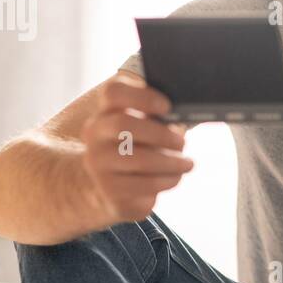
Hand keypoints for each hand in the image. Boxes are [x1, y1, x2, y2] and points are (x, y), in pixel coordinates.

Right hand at [80, 74, 193, 222]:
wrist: (111, 185)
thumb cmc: (138, 148)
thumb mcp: (145, 127)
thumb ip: (158, 116)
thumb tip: (184, 114)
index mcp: (105, 110)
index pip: (113, 92)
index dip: (142, 97)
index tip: (167, 106)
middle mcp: (95, 134)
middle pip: (124, 124)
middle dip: (161, 133)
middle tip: (182, 142)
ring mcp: (98, 163)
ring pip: (138, 159)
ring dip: (171, 161)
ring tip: (187, 163)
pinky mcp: (109, 190)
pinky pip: (144, 184)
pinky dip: (167, 180)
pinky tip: (176, 177)